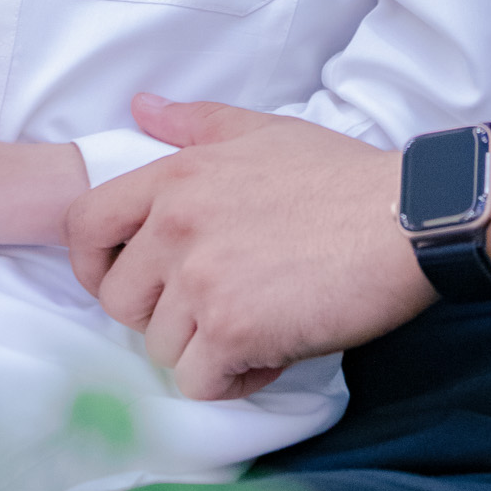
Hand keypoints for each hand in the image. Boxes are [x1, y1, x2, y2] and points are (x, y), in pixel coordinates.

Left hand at [66, 98, 434, 399]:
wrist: (407, 219)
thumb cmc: (342, 177)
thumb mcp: (265, 132)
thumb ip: (196, 124)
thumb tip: (141, 107)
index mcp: (177, 176)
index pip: (83, 224)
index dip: (94, 263)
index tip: (134, 279)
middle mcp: (177, 225)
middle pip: (118, 301)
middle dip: (163, 315)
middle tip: (219, 304)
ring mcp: (201, 278)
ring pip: (159, 349)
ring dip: (205, 349)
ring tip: (260, 321)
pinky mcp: (232, 328)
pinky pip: (199, 383)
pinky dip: (234, 380)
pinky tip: (272, 350)